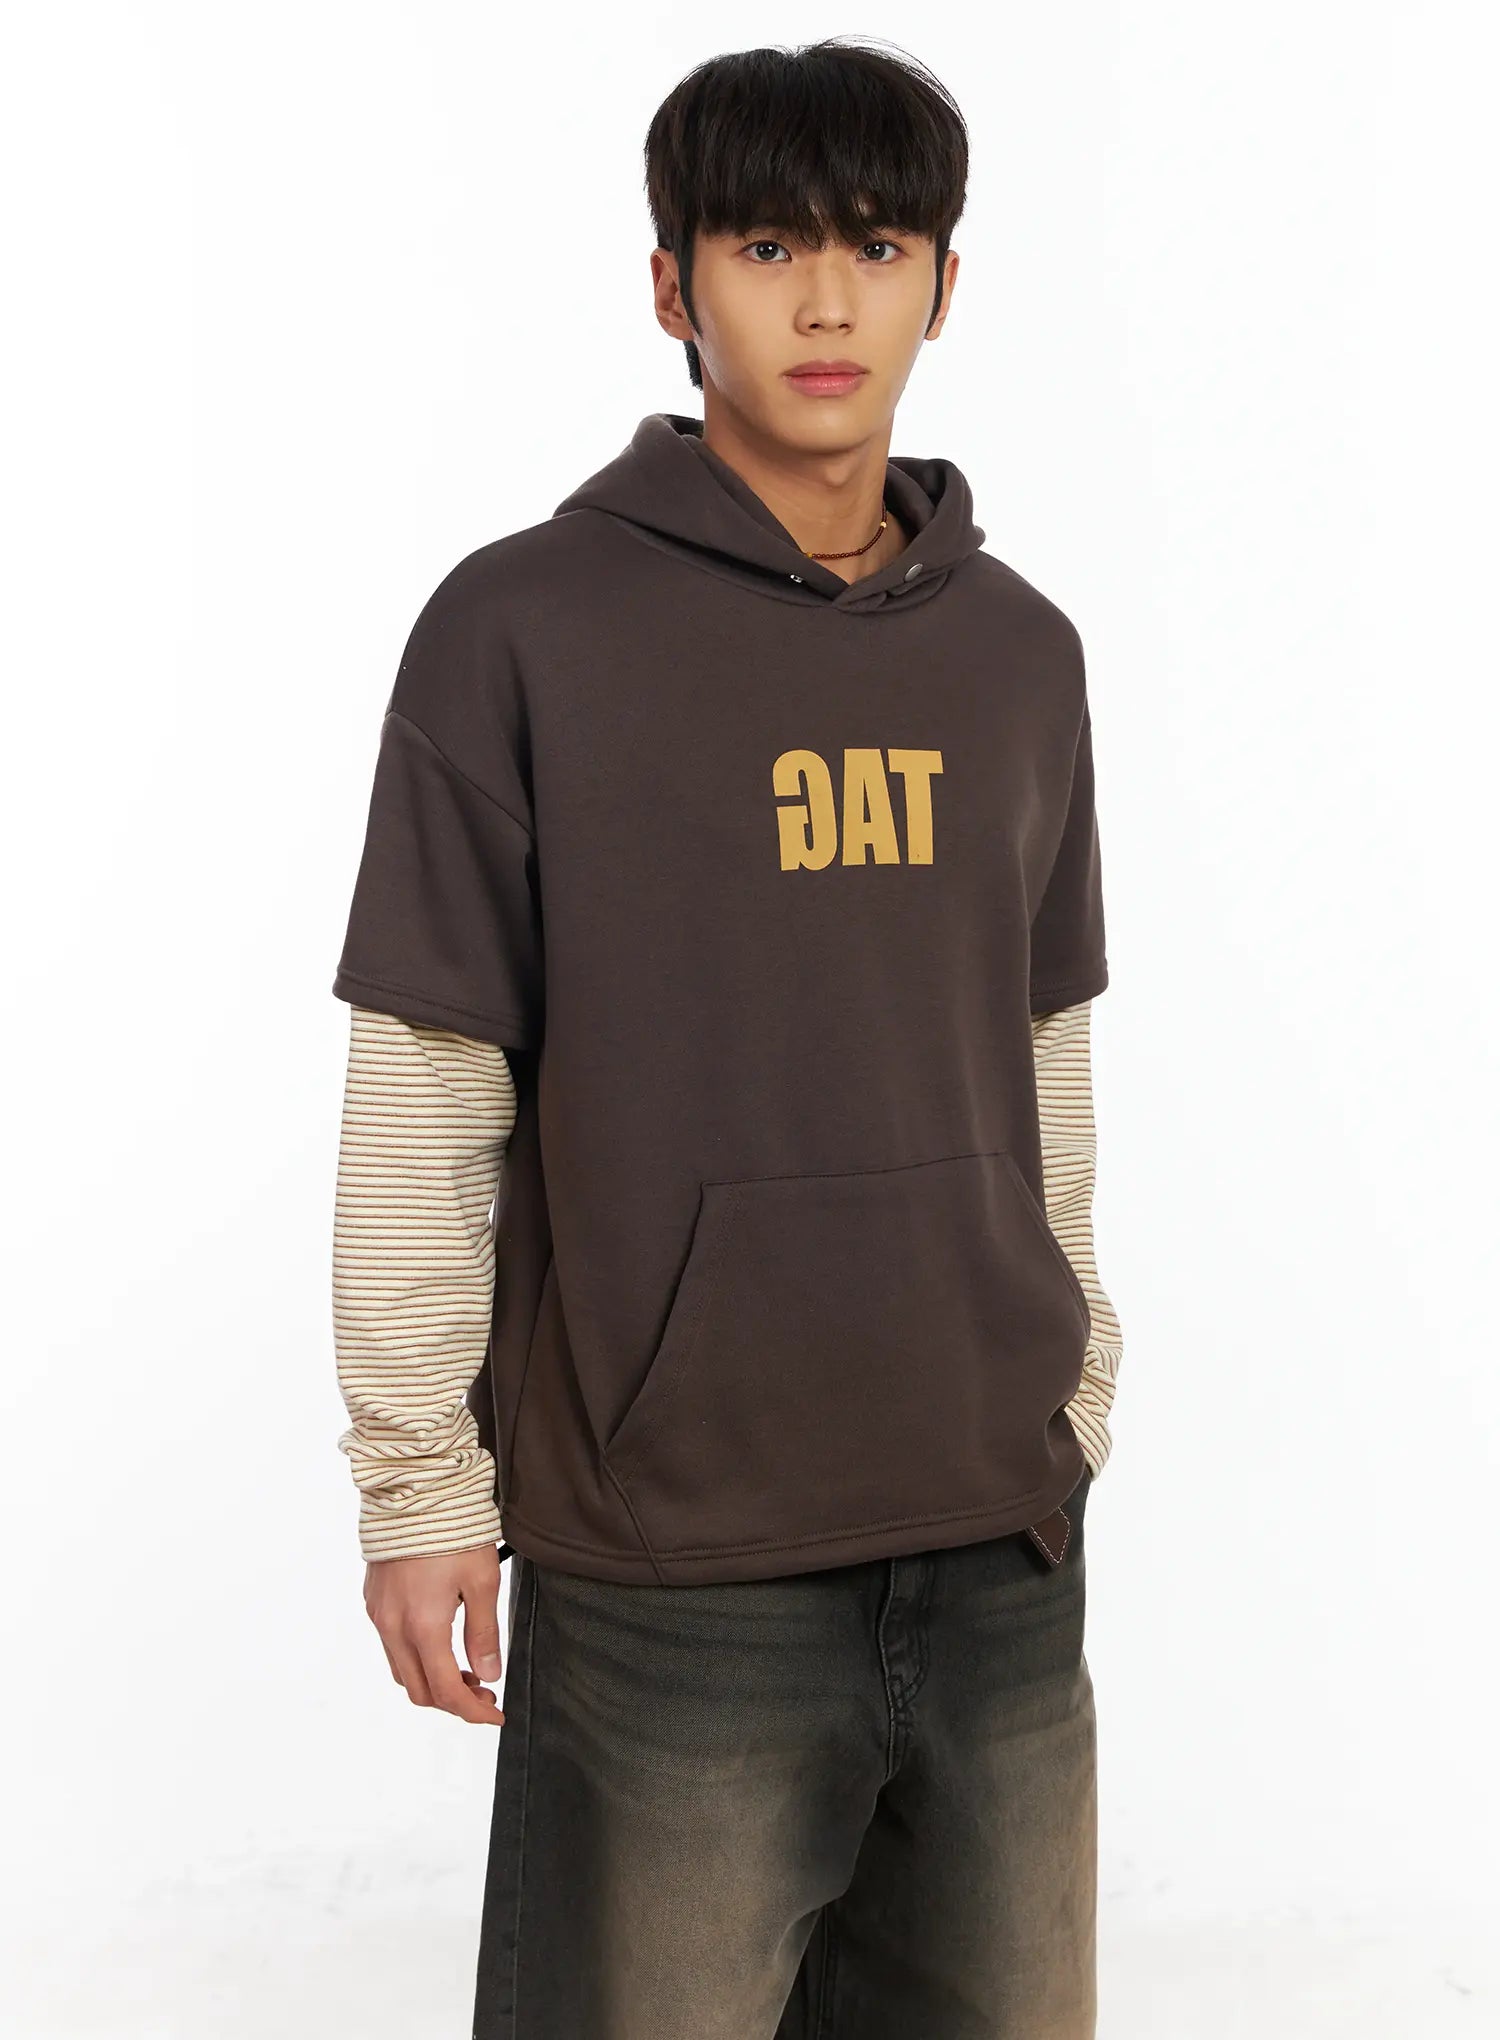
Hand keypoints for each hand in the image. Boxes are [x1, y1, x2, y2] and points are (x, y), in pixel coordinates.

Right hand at [363, 1542, 506, 1725]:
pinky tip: (439, 1641)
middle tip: (484, 1691)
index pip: (447, 1691)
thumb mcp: (483, 1581)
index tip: (495, 1713)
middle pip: (419, 1690)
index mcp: (423, 1628)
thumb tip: (488, 1675)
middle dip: (453, 1700)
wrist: (413, 1491)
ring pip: (402, 1670)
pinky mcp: (373, 1600)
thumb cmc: (452, 1531)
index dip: (473, 1711)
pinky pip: (390, 1645)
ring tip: (465, 1668)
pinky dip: (415, 1658)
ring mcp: (378, 1614)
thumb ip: (483, 1634)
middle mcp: (393, 1627)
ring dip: (432, 1680)